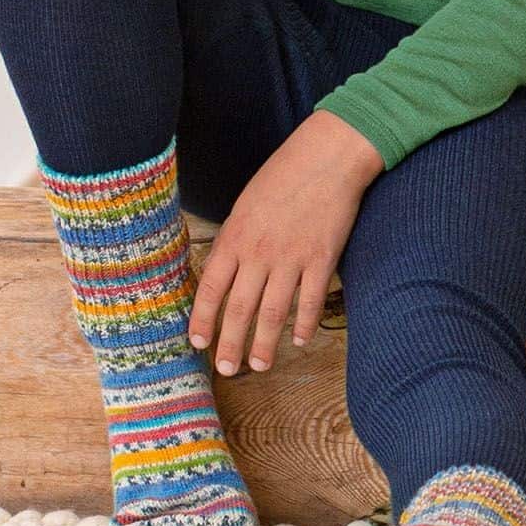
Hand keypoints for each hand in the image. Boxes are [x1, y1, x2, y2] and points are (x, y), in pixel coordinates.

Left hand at [188, 110, 384, 374]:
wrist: (328, 156)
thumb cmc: (283, 175)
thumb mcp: (245, 204)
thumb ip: (233, 240)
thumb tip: (222, 272)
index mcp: (235, 237)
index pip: (211, 288)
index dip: (203, 319)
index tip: (198, 342)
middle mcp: (260, 252)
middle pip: (240, 308)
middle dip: (230, 344)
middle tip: (226, 369)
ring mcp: (292, 258)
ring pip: (274, 312)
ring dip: (265, 344)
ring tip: (260, 365)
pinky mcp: (322, 259)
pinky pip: (310, 300)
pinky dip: (304, 324)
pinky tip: (299, 339)